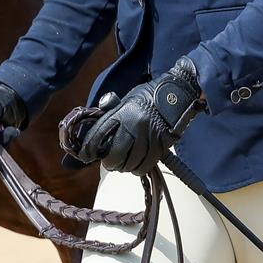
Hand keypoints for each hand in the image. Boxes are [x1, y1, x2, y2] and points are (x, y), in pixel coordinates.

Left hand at [79, 57, 206, 173]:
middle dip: (110, 162)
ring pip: (132, 163)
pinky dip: (139, 168)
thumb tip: (96, 136)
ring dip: (125, 167)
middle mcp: (135, 124)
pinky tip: (137, 165)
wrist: (175, 94)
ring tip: (124, 164)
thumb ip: (110, 116)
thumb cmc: (147, 98)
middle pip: (116, 154)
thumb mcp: (125, 101)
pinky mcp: (162, 144)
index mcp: (122, 112)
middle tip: (110, 162)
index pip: (99, 134)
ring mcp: (149, 135)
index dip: (90, 149)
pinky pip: (147, 164)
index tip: (86, 155)